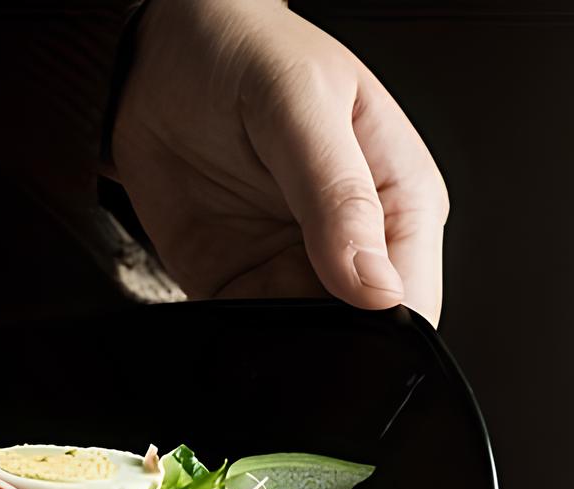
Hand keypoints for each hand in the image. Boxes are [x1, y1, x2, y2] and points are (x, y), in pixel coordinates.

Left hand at [110, 0, 447, 321]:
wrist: (158, 54)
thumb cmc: (246, 50)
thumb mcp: (300, 102)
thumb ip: (338, 195)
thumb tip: (378, 285)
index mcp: (402, 202)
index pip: (415, 295)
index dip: (388, 330)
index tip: (348, 325)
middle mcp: (359, 249)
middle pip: (366, 339)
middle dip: (336, 349)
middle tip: (290, 316)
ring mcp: (299, 277)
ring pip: (309, 352)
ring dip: (286, 354)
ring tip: (256, 310)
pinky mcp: (246, 293)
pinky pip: (251, 343)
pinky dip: (240, 346)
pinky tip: (230, 324)